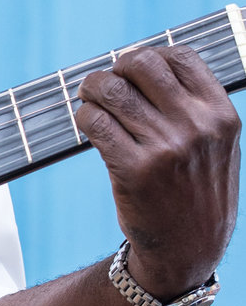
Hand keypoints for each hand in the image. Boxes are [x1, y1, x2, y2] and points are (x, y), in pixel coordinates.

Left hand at [76, 46, 240, 301]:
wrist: (189, 248)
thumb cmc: (196, 190)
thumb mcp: (217, 145)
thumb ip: (194, 107)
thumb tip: (146, 64)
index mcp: (221, 114)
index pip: (179, 56)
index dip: (148, 56)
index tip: (133, 73)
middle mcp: (197, 126)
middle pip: (140, 64)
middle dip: (114, 70)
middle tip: (103, 86)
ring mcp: (166, 147)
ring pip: (111, 90)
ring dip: (91, 91)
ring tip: (90, 103)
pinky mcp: (133, 169)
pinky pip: (95, 122)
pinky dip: (83, 117)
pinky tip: (88, 126)